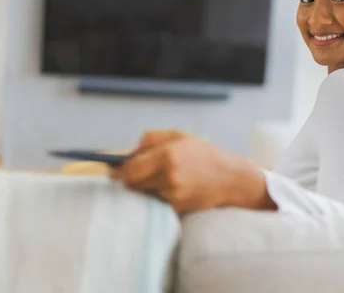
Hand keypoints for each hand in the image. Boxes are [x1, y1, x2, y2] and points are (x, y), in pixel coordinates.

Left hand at [109, 130, 273, 211]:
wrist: (230, 178)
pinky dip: (159, 195)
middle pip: (133, 183)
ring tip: (163, 177)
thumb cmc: (204, 153)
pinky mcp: (177, 207)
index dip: (118, 171)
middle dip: (131, 178)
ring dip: (146, 187)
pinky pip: (157, 201)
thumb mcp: (179, 136)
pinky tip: (173, 187)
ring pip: (145, 193)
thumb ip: (150, 139)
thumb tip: (128, 152)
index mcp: (167, 156)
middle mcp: (168, 177)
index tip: (112, 171)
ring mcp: (173, 195)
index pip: (130, 169)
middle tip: (137, 173)